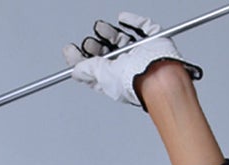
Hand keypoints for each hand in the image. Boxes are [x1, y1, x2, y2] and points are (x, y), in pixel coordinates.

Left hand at [63, 12, 203, 110]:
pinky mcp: (152, 41)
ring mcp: (139, 54)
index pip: (93, 70)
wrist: (158, 73)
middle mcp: (125, 68)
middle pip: (106, 54)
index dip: (80, 60)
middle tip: (88, 42)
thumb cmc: (135, 81)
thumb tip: (75, 69)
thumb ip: (89, 70)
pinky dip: (132, 21)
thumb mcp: (103, 76)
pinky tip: (122, 18)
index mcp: (113, 80)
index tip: (70, 50)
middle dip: (95, 46)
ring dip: (109, 32)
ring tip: (100, 28)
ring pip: (121, 40)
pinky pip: (143, 27)